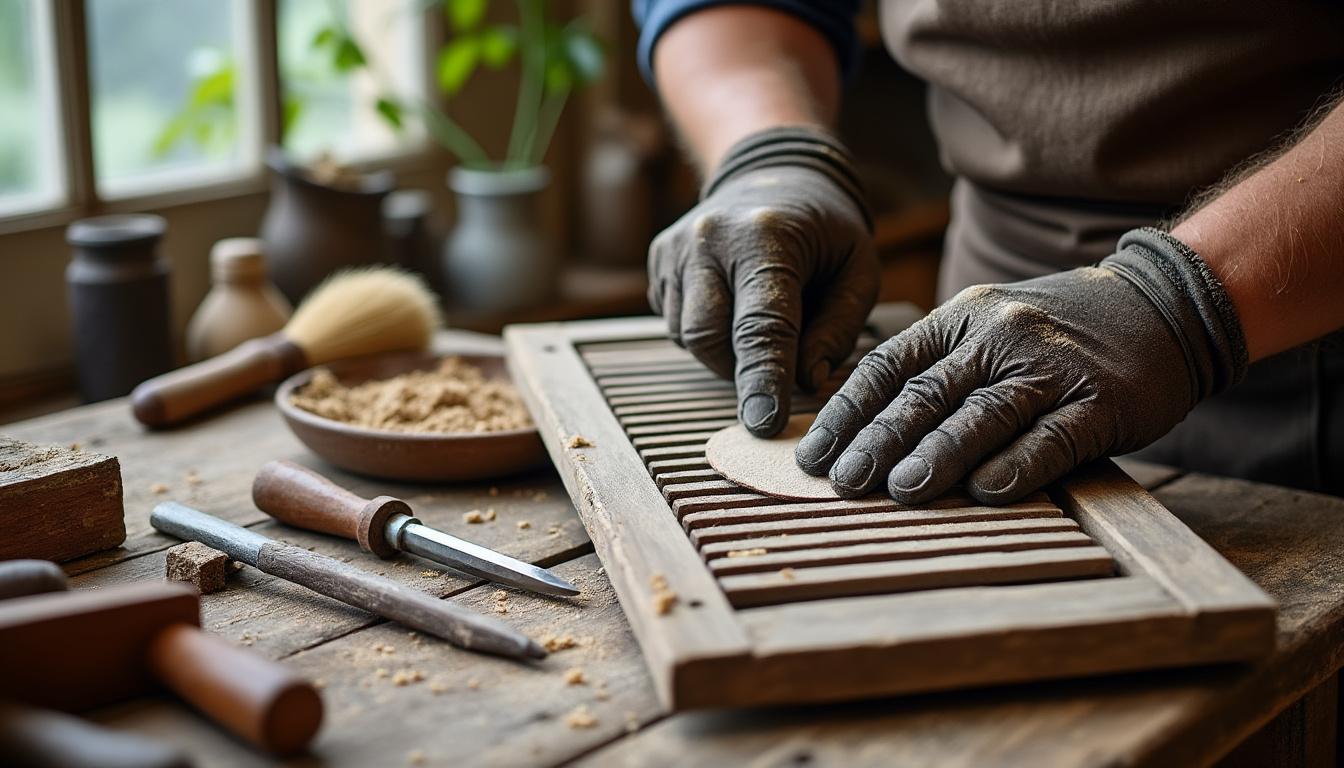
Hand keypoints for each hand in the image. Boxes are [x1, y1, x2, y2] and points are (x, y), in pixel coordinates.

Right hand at [648, 127, 877, 436]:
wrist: (773, 173)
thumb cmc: (824, 229)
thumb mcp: (858, 269)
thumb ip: (840, 328)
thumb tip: (808, 381)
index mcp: (765, 237)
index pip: (760, 325)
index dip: (763, 380)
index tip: (764, 423)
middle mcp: (709, 239)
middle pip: (708, 336)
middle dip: (739, 370)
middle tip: (775, 371)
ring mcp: (676, 248)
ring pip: (688, 335)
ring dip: (724, 352)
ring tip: (758, 324)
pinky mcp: (658, 259)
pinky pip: (675, 322)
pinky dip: (706, 332)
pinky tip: (731, 306)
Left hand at [794, 228, 1247, 503]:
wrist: (1164, 305)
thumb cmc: (1057, 332)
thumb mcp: (987, 326)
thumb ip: (936, 369)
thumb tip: (862, 431)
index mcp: (961, 320)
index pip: (888, 366)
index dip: (847, 413)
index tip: (815, 455)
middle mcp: (1000, 337)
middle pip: (927, 393)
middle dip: (878, 440)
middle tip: (844, 481)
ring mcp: (1051, 368)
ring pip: (982, 414)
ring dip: (937, 454)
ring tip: (899, 489)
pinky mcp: (1102, 402)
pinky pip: (1052, 437)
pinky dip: (1017, 465)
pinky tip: (986, 493)